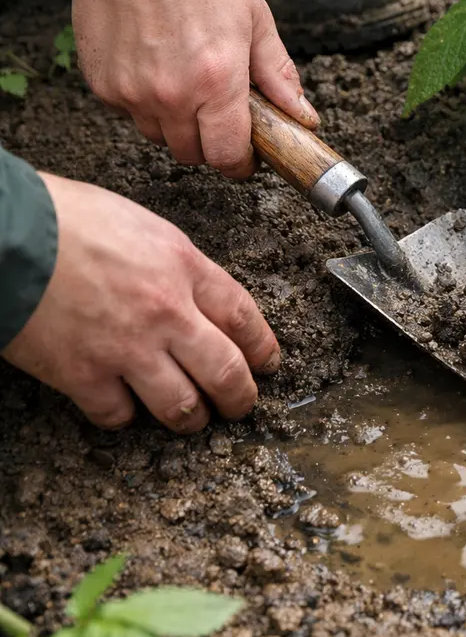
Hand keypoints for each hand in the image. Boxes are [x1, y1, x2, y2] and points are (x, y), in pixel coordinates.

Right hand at [1, 175, 280, 432]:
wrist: (6, 232)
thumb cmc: (66, 218)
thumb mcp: (144, 228)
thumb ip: (179, 267)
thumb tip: (198, 298)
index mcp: (184, 268)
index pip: (245, 318)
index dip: (263, 349)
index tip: (268, 364)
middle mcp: (166, 312)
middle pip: (226, 372)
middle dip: (240, 398)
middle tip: (241, 405)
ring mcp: (126, 348)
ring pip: (181, 406)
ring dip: (191, 418)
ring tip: (192, 417)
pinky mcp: (83, 374)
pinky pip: (120, 415)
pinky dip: (125, 417)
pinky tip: (124, 407)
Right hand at [72, 0, 319, 178]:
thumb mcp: (256, 19)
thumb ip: (278, 75)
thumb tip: (303, 118)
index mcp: (217, 82)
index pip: (227, 156)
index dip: (240, 162)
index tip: (247, 154)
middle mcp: (171, 95)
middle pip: (192, 153)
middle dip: (210, 140)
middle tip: (218, 110)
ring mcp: (131, 91)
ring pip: (158, 136)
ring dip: (176, 123)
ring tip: (186, 81)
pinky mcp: (102, 82)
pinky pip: (128, 112)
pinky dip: (143, 101)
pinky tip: (154, 65)